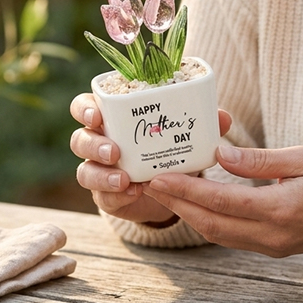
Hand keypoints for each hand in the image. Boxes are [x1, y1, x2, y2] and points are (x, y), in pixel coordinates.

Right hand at [69, 92, 231, 224]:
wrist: (168, 187)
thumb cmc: (168, 147)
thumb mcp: (183, 133)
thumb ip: (200, 123)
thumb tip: (222, 117)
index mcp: (111, 117)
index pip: (85, 106)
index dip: (85, 109)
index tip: (98, 114)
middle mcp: (98, 141)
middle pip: (79, 138)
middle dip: (93, 144)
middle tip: (115, 151)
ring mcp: (98, 171)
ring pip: (84, 170)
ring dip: (101, 174)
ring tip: (124, 178)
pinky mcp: (105, 196)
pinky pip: (102, 196)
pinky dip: (116, 194)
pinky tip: (134, 192)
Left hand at [141, 145, 302, 254]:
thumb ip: (260, 159)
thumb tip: (221, 155)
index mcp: (281, 209)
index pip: (222, 201)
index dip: (186, 190)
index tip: (160, 177)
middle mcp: (272, 234)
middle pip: (211, 224)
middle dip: (177, 205)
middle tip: (149, 185)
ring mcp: (273, 245)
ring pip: (218, 235)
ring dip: (187, 215)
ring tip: (164, 193)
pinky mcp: (274, 247)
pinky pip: (231, 237)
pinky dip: (207, 221)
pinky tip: (193, 205)